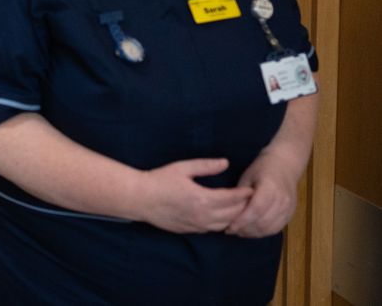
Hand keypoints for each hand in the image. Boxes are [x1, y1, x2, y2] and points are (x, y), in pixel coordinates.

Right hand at [137, 158, 252, 233]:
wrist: (140, 199)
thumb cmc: (159, 180)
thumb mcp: (182, 168)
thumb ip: (206, 166)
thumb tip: (225, 163)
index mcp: (203, 198)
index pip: (232, 198)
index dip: (243, 194)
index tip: (251, 188)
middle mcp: (203, 215)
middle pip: (232, 214)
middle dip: (243, 206)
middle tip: (249, 199)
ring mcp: (197, 225)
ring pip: (224, 225)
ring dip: (234, 217)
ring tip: (239, 208)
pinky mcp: (190, 230)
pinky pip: (212, 229)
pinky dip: (221, 223)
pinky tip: (222, 216)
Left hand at [225, 149, 299, 237]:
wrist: (284, 165)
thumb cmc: (261, 169)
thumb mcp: (246, 178)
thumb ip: (240, 196)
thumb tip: (228, 214)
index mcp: (270, 187)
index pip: (256, 209)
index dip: (242, 221)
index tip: (229, 227)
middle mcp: (282, 199)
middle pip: (263, 221)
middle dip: (245, 229)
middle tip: (230, 231)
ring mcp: (288, 208)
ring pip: (269, 228)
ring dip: (253, 233)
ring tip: (238, 232)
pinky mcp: (290, 214)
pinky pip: (276, 229)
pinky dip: (262, 232)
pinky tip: (251, 231)